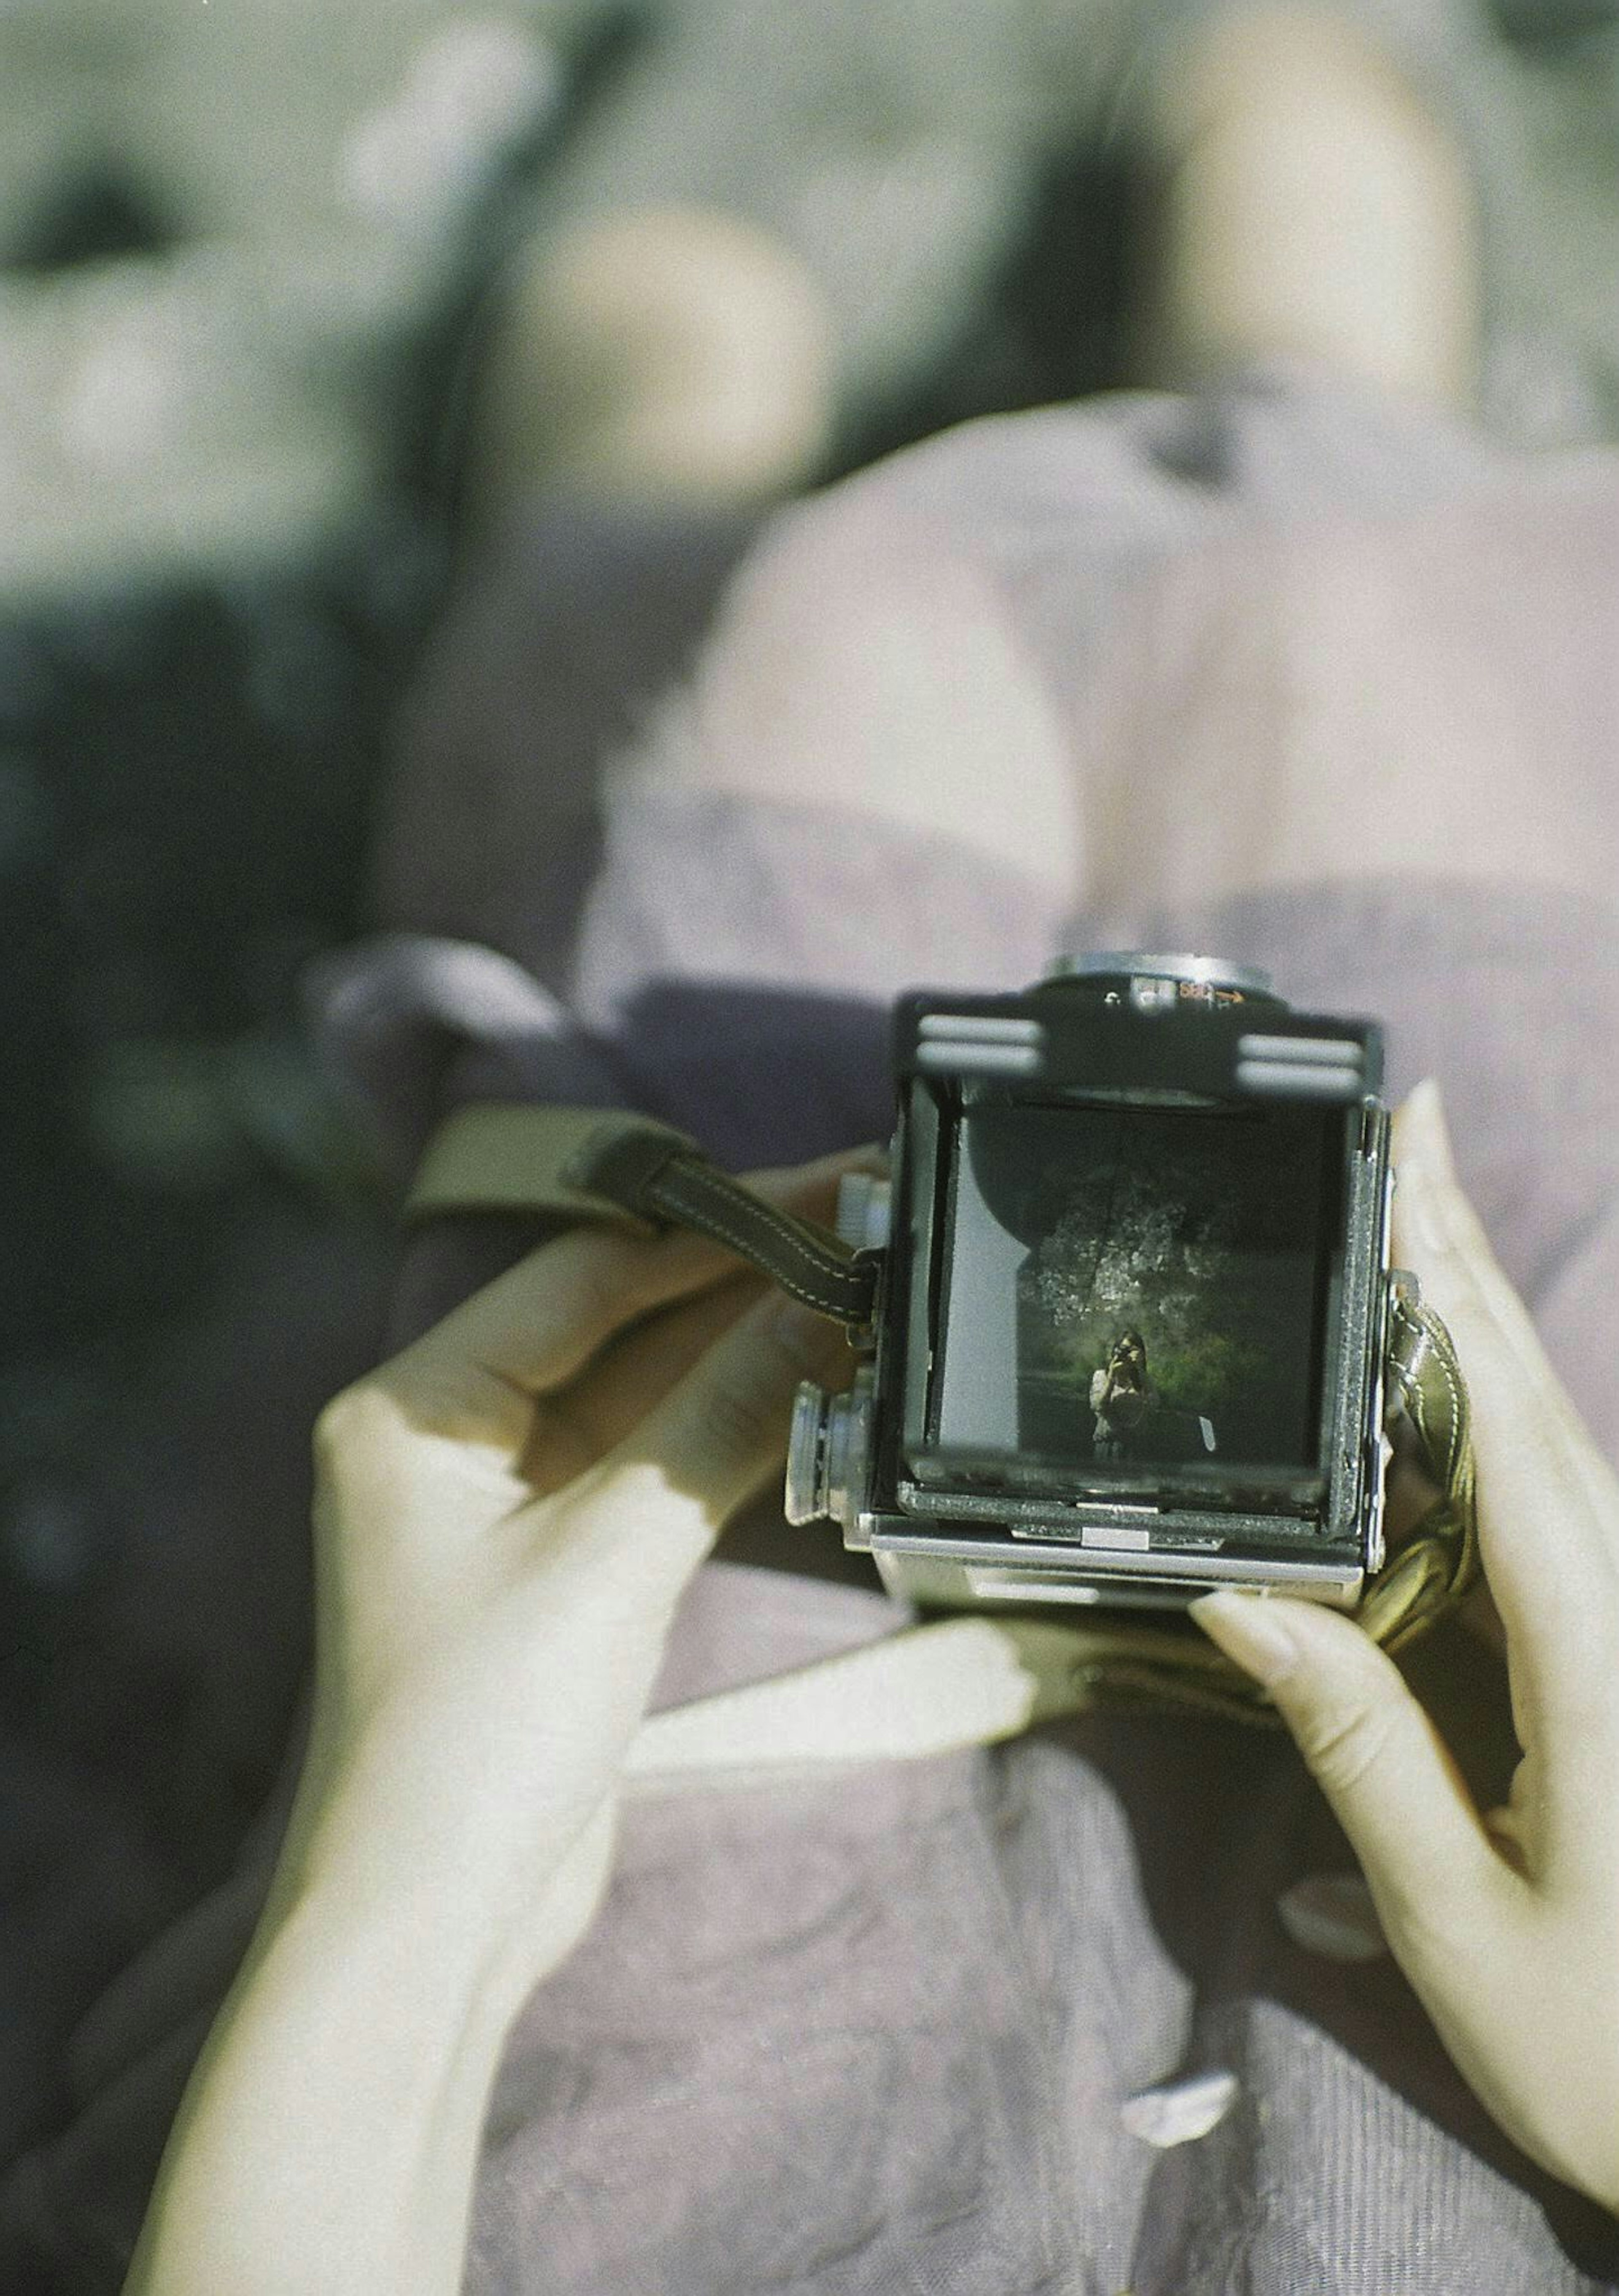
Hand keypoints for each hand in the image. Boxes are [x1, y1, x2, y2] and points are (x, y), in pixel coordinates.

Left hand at [279, 1148, 860, 2004]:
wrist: (434, 1921)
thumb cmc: (475, 1733)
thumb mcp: (612, 1554)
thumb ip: (719, 1420)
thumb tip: (821, 1307)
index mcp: (413, 1406)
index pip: (583, 1275)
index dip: (711, 1228)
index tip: (820, 1194)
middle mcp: (449, 1439)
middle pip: (616, 1324)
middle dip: (737, 1285)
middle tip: (860, 1233)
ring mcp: (506, 1505)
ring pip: (644, 1396)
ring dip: (746, 1359)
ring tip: (862, 1302)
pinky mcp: (560, 1568)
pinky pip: (654, 1468)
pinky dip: (730, 1437)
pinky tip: (815, 1396)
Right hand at [1192, 1080, 1618, 2212]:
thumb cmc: (1617, 2056)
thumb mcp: (1465, 1921)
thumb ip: (1360, 1745)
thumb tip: (1244, 1597)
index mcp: (1600, 1666)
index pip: (1512, 1437)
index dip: (1458, 1289)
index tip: (1417, 1162)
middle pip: (1540, 1409)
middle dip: (1468, 1264)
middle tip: (1405, 1136)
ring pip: (1554, 1452)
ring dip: (1477, 1337)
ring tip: (1403, 1237)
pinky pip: (1556, 1520)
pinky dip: (1491, 1433)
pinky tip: (1433, 1410)